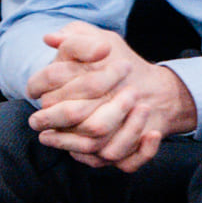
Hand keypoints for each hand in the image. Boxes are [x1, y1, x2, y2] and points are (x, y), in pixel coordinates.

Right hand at [23, 24, 196, 170]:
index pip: (48, 95)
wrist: (151, 87)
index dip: (78, 81)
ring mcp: (88, 144)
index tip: (108, 64)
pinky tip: (153, 133)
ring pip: (96, 145)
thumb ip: (77, 38)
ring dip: (126, 126)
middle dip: (102, 103)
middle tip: (131, 91)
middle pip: (72, 118)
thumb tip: (52, 38)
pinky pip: (124, 164)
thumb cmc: (118, 63)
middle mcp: (64, 125)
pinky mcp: (115, 158)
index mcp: (52, 97)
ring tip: (144, 106)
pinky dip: (142, 151)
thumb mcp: (101, 41)